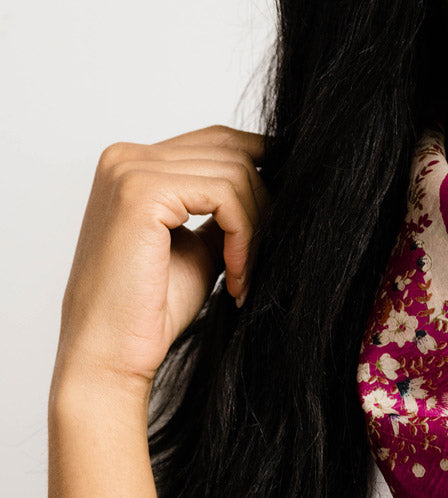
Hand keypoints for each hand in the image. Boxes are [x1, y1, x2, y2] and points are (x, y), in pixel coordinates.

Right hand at [53, 124, 268, 399]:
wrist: (110, 356)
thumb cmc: (150, 311)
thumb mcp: (201, 247)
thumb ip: (226, 212)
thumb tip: (276, 187)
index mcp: (134, 165)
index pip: (219, 141)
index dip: (263, 171)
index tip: (288, 214)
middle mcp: (127, 157)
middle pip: (232, 150)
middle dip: (264, 203)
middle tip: (266, 256)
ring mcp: (131, 170)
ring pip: (236, 173)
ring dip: (256, 229)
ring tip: (244, 275)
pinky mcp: (142, 192)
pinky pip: (226, 195)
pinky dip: (244, 237)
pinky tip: (236, 276)